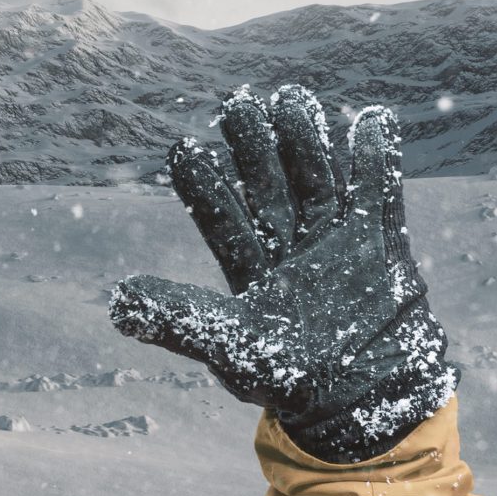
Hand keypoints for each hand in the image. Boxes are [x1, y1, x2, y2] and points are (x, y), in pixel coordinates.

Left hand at [110, 84, 455, 463]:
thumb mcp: (230, 349)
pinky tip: (373, 119)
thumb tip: (116, 300)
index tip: (184, 147)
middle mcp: (291, 247)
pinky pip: (379, 190)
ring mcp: (336, 240)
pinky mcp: (380, 240)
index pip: (222, 219)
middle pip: (269, 185)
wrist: (370, 398)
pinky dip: (378, 157)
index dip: (204, 185)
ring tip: (292, 96)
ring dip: (307, 139)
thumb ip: (179, 320)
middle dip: (254, 146)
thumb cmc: (296, 382)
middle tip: (237, 103)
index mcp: (252, 271)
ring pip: (318, 177)